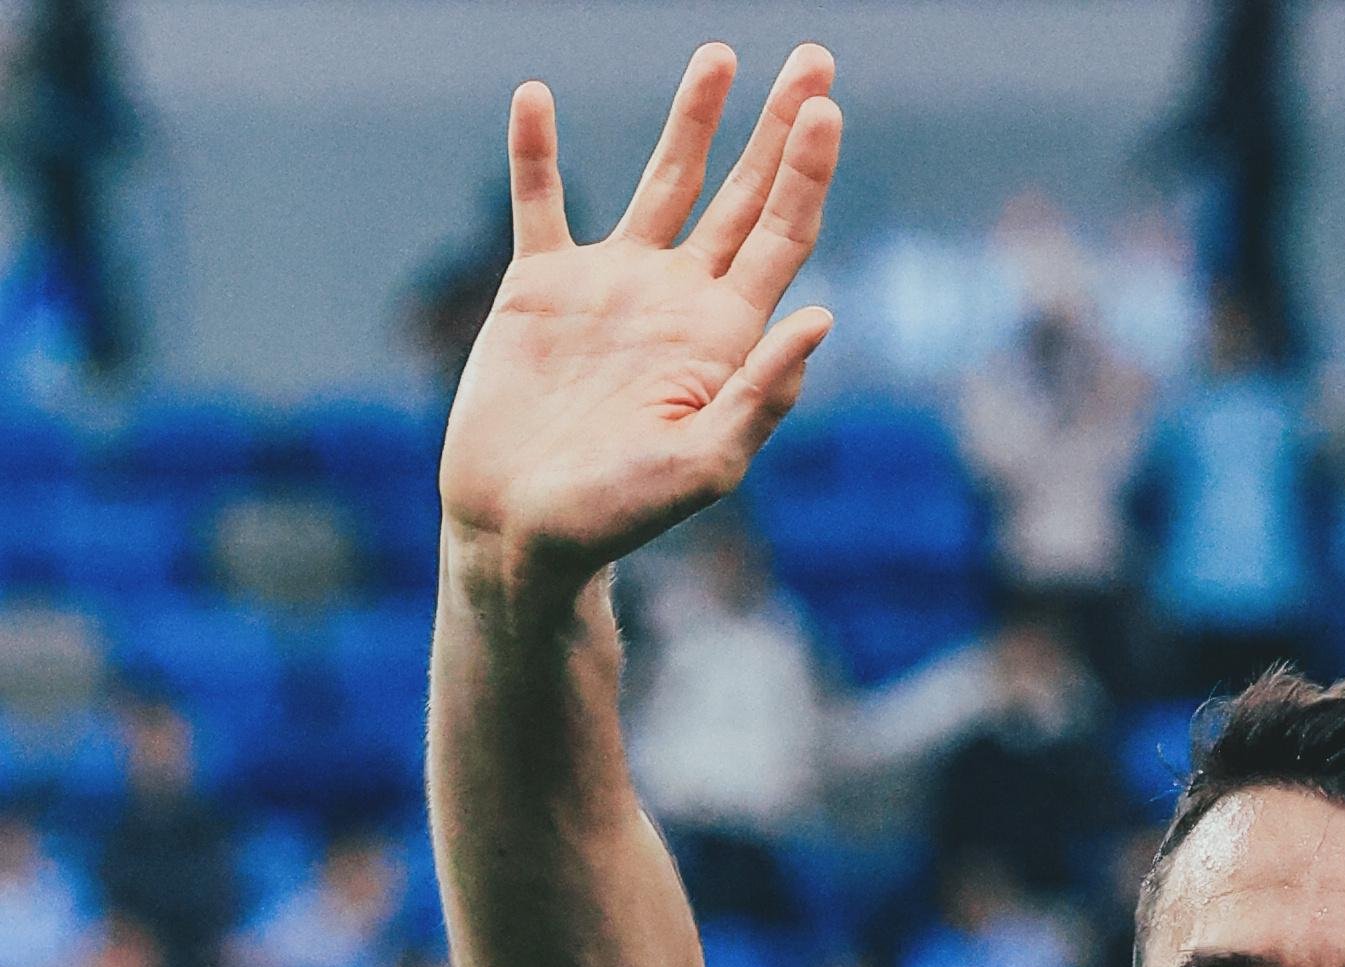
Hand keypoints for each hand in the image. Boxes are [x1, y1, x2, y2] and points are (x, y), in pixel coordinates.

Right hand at [440, 40, 842, 591]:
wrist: (520, 532)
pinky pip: (539, 202)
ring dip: (693, 120)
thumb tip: (822, 319)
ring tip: (721, 56)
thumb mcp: (702, 468)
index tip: (823, 108)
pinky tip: (535, 97)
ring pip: (664, 182)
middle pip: (743, 196)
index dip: (806, 173)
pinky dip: (534, 151)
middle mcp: (677, 301)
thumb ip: (762, 398)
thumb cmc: (615, 518)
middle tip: (815, 59)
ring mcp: (610, 287)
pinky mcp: (540, 288)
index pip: (782, 238)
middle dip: (780, 130)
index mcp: (723, 340)